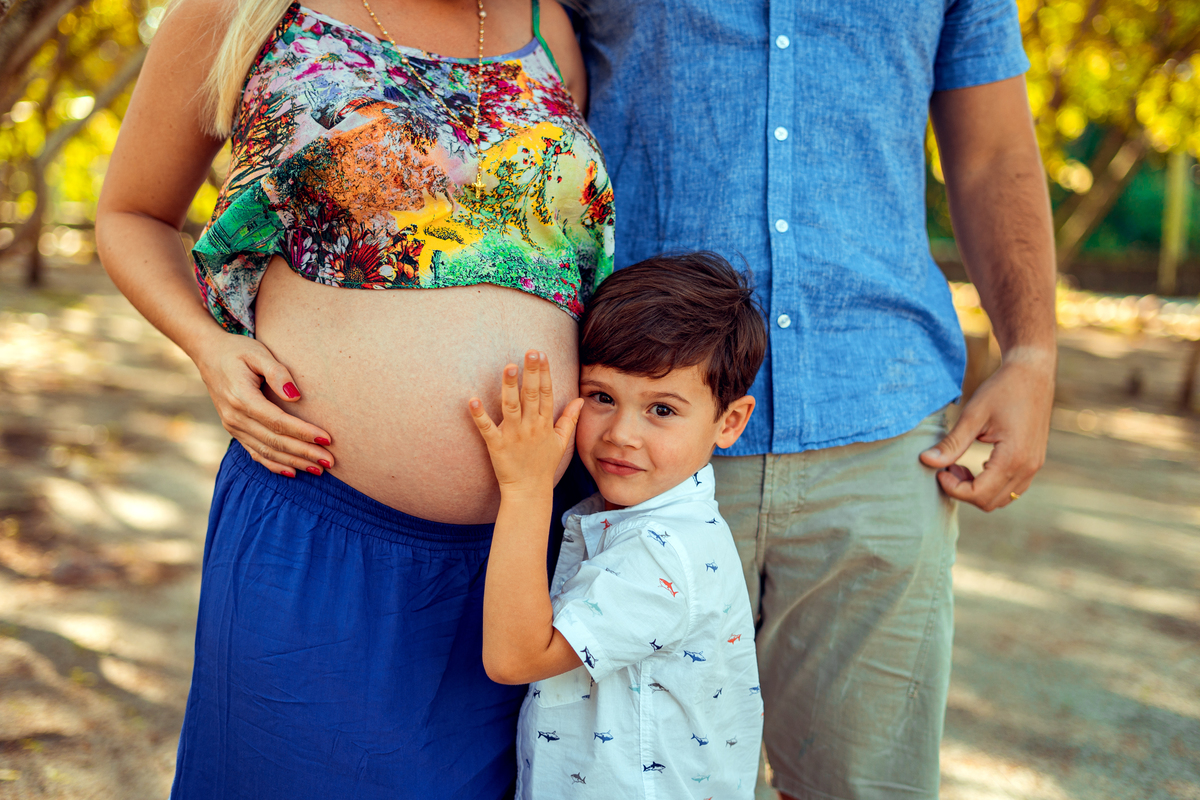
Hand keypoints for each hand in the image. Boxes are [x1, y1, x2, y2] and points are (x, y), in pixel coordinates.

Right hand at [193, 331, 333, 477]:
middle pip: (274, 441)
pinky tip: (293, 471)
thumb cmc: (238, 351)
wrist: (208, 355)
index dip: (303, 432)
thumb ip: (278, 373)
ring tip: (319, 469)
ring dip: (293, 462)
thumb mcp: (258, 353)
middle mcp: (235, 417)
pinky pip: (254, 453)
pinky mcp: (233, 430)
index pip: (278, 421)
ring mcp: (232, 426)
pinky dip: (274, 464)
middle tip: (330, 461)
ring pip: (266, 451)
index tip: (327, 439)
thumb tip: (295, 396)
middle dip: (304, 453)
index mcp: (242, 398)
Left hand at [469, 350, 583, 491]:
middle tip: (530, 352)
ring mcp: (513, 436)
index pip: (547, 393)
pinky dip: (479, 415)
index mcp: (545, 423)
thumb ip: (569, 419)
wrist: (529, 491)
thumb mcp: (561, 441)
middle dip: (531, 373)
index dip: (544, 373)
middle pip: (532, 395)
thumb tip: (580, 400)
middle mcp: (531, 427)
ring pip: (511, 407)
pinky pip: (487, 428)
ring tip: (509, 367)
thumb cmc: (544, 465)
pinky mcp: (497, 446)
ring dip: (509, 387)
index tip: (542, 354)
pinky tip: (472, 400)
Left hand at [919, 347, 1054, 510]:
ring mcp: (1034, 466)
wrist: (1032, 373)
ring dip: (977, 490)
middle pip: (990, 502)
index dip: (953, 489)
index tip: (939, 471)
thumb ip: (951, 443)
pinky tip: (976, 464)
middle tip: (946, 467)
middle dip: (963, 491)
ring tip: (958, 465)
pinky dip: (991, 484)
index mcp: (1014, 458)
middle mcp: (1028, 468)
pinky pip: (1012, 488)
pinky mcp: (1034, 461)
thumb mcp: (972, 416)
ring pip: (1002, 499)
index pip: (979, 495)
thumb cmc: (1002, 390)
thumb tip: (925, 461)